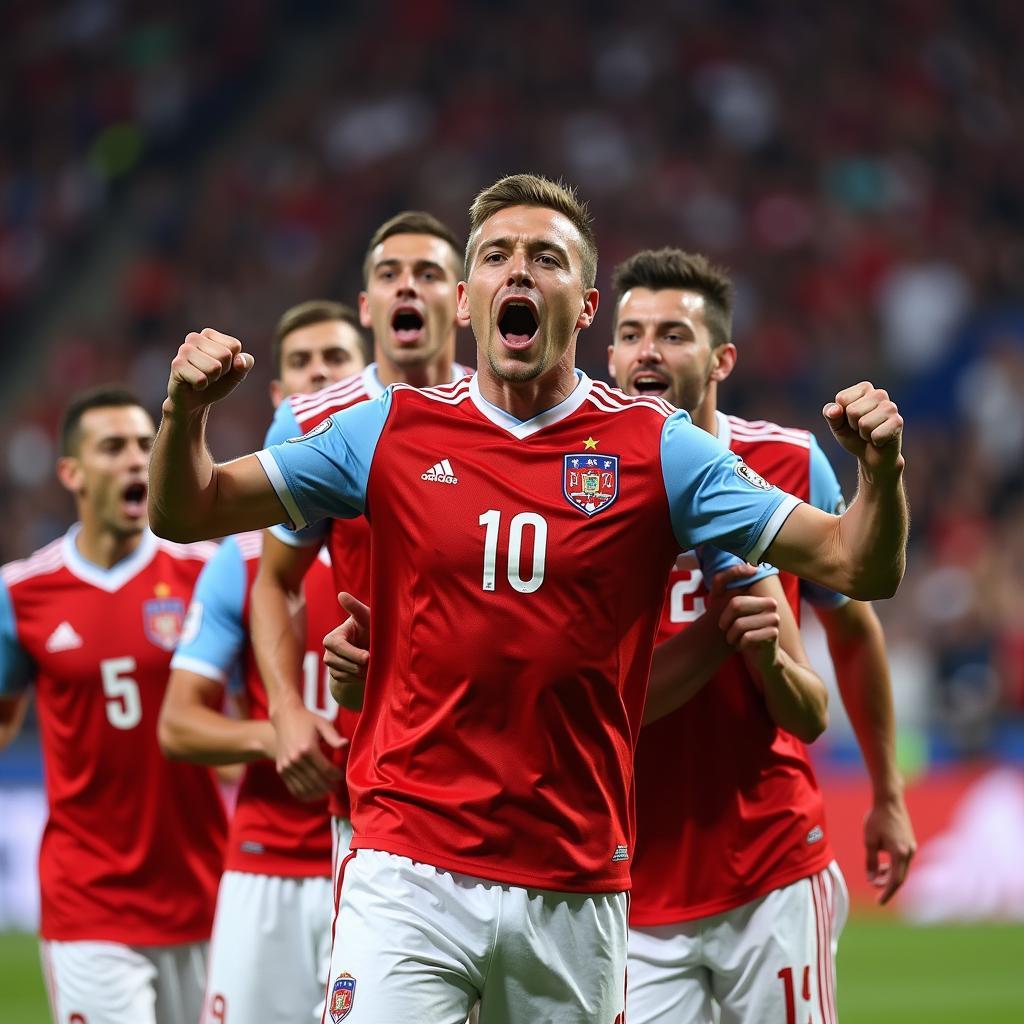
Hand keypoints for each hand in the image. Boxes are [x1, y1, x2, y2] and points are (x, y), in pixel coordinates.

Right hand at [165, 328, 253, 415]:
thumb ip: (245, 363)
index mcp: (209, 334)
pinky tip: (192, 384)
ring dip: (211, 379)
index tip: (221, 368)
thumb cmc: (216, 383)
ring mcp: (183, 350)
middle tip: (210, 375)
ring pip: (214, 367)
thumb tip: (240, 361)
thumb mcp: (237, 373)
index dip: (232, 362)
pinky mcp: (177, 365)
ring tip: (201, 378)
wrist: (195, 402)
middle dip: (222, 371)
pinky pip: (201, 379)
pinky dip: (201, 386)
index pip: (234, 345)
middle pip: (225, 355)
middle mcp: (194, 337)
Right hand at [270, 698, 342, 801]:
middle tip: (336, 788)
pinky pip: (293, 788)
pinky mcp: (281, 770)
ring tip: (326, 792)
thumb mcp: (323, 724)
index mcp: (308, 748)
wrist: (284, 718)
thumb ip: (334, 737)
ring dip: (317, 794)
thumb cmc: (307, 720)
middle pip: (315, 781)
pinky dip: (304, 795)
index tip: (341, 777)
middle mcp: (295, 759)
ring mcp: (287, 766)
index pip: (325, 769)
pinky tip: (313, 795)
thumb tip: (346, 744)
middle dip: (328, 787)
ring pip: (304, 788)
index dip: (335, 775)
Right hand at [324, 592, 370, 710]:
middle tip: (376, 660)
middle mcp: (328, 652)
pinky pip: (348, 681)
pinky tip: (368, 670)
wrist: (369, 646)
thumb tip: (341, 595)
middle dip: (361, 664)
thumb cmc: (369, 627)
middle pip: (343, 664)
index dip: (353, 653)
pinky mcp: (337, 676)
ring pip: (347, 674)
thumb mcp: (365, 617)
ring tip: (374, 662)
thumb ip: (355, 607)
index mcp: (333, 637)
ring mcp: (331, 666)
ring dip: (363, 671)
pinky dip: (360, 677)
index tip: (368, 657)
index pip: (337, 646)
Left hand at [711, 572, 781, 674]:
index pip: (734, 596)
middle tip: (727, 631)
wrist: (752, 655)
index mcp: (758, 593)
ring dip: (732, 636)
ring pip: (740, 624)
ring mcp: (774, 619)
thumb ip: (725, 578)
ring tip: (735, 640)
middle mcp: (770, 603)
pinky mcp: (774, 634)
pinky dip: (740, 645)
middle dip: (725, 623)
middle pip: (735, 604)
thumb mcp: (721, 600)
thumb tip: (748, 565)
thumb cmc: (734, 626)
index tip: (723, 622)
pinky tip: (744, 647)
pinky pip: (748, 638)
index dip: (723, 612)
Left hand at [823, 382, 903, 477]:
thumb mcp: (836, 425)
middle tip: (862, 428)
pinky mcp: (898, 422)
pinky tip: (880, 439)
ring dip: (864, 434)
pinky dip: (875, 441)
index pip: (842, 398)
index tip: (850, 420)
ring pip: (864, 423)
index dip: (841, 415)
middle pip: (852, 411)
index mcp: (864, 388)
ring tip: (871, 433)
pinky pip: (876, 435)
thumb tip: (834, 410)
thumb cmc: (853, 436)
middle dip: (853, 425)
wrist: (872, 456)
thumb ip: (830, 414)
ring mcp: (891, 407)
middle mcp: (879, 394)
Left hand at [864, 792, 916, 903]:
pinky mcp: (910, 842)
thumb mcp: (869, 841)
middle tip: (875, 891)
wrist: (889, 800)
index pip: (895, 880)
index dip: (887, 893)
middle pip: (900, 877)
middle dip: (888, 886)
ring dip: (890, 875)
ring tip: (876, 876)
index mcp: (899, 853)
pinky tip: (883, 865)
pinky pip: (903, 860)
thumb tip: (872, 879)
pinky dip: (894, 866)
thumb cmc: (876, 819)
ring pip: (902, 869)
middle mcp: (909, 852)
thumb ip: (871, 862)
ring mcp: (911, 847)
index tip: (879, 902)